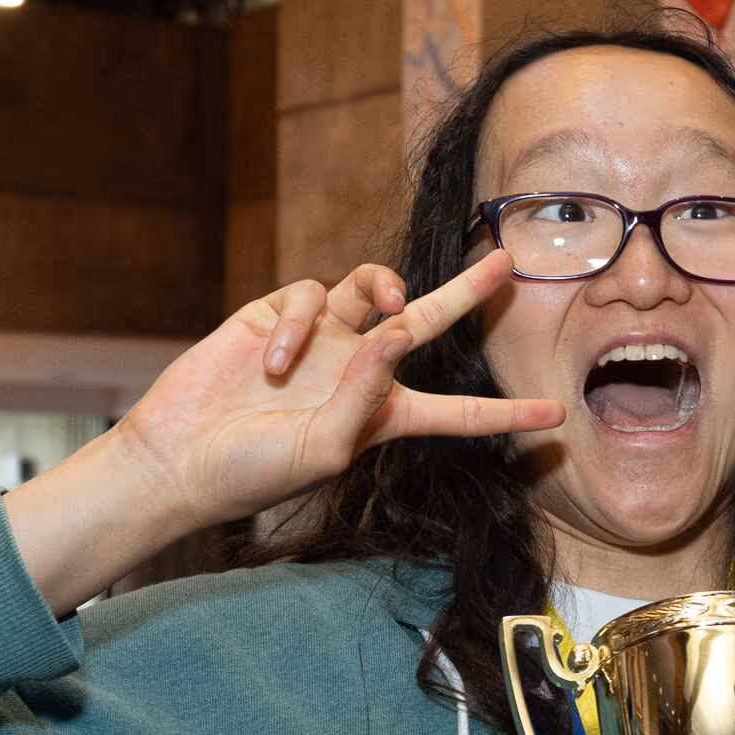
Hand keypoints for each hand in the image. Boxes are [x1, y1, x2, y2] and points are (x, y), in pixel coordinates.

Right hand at [118, 249, 560, 534]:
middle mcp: (360, 371)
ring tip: (374, 317)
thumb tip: (397, 331)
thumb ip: (367, 394)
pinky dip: (299, 325)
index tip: (554, 415)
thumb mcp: (325, 448)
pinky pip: (309, 297)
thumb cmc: (255, 470)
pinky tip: (275, 363)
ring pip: (368, 288)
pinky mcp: (277, 318)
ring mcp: (321, 340)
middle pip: (427, 322)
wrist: (180, 456)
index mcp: (383, 415)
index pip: (457, 413)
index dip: (504, 414)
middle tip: (506, 264)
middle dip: (467, 293)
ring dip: (375, 294)